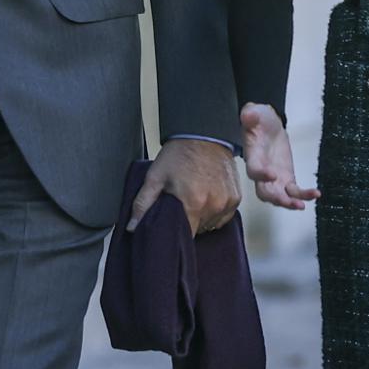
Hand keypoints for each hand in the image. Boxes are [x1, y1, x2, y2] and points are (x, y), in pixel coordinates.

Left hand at [126, 138, 240, 235]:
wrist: (204, 132)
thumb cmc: (179, 153)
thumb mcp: (155, 175)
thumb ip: (142, 204)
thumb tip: (132, 227)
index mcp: (193, 202)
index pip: (186, 236)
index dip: (178, 233)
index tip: (173, 225)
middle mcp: (213, 205)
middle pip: (199, 230)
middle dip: (190, 221)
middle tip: (182, 204)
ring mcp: (227, 201)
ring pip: (212, 224)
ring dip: (204, 217)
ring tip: (195, 197)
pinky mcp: (236, 197)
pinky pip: (225, 215)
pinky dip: (216, 210)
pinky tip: (208, 196)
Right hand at [241, 103, 319, 209]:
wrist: (268, 126)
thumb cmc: (259, 121)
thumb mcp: (254, 113)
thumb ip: (250, 115)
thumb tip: (249, 114)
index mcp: (253, 156)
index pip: (253, 170)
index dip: (261, 175)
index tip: (272, 174)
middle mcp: (262, 172)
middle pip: (265, 192)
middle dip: (276, 199)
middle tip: (287, 201)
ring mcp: (275, 178)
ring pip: (280, 197)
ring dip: (290, 203)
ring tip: (301, 205)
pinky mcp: (287, 179)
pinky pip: (294, 192)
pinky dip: (304, 195)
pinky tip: (315, 194)